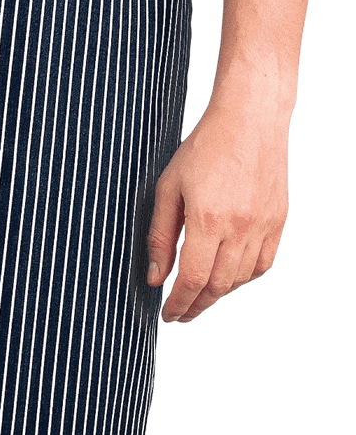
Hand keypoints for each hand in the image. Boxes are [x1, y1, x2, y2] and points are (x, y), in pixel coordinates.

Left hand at [145, 100, 288, 322]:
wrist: (250, 120)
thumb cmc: (205, 146)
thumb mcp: (169, 186)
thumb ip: (161, 235)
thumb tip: (156, 276)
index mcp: (208, 219)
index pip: (193, 279)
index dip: (179, 303)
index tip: (168, 314)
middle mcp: (239, 228)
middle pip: (218, 287)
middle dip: (197, 306)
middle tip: (181, 313)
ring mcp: (263, 226)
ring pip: (241, 279)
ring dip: (219, 294)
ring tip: (200, 295)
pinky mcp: (278, 221)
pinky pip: (263, 264)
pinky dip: (244, 277)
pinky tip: (228, 274)